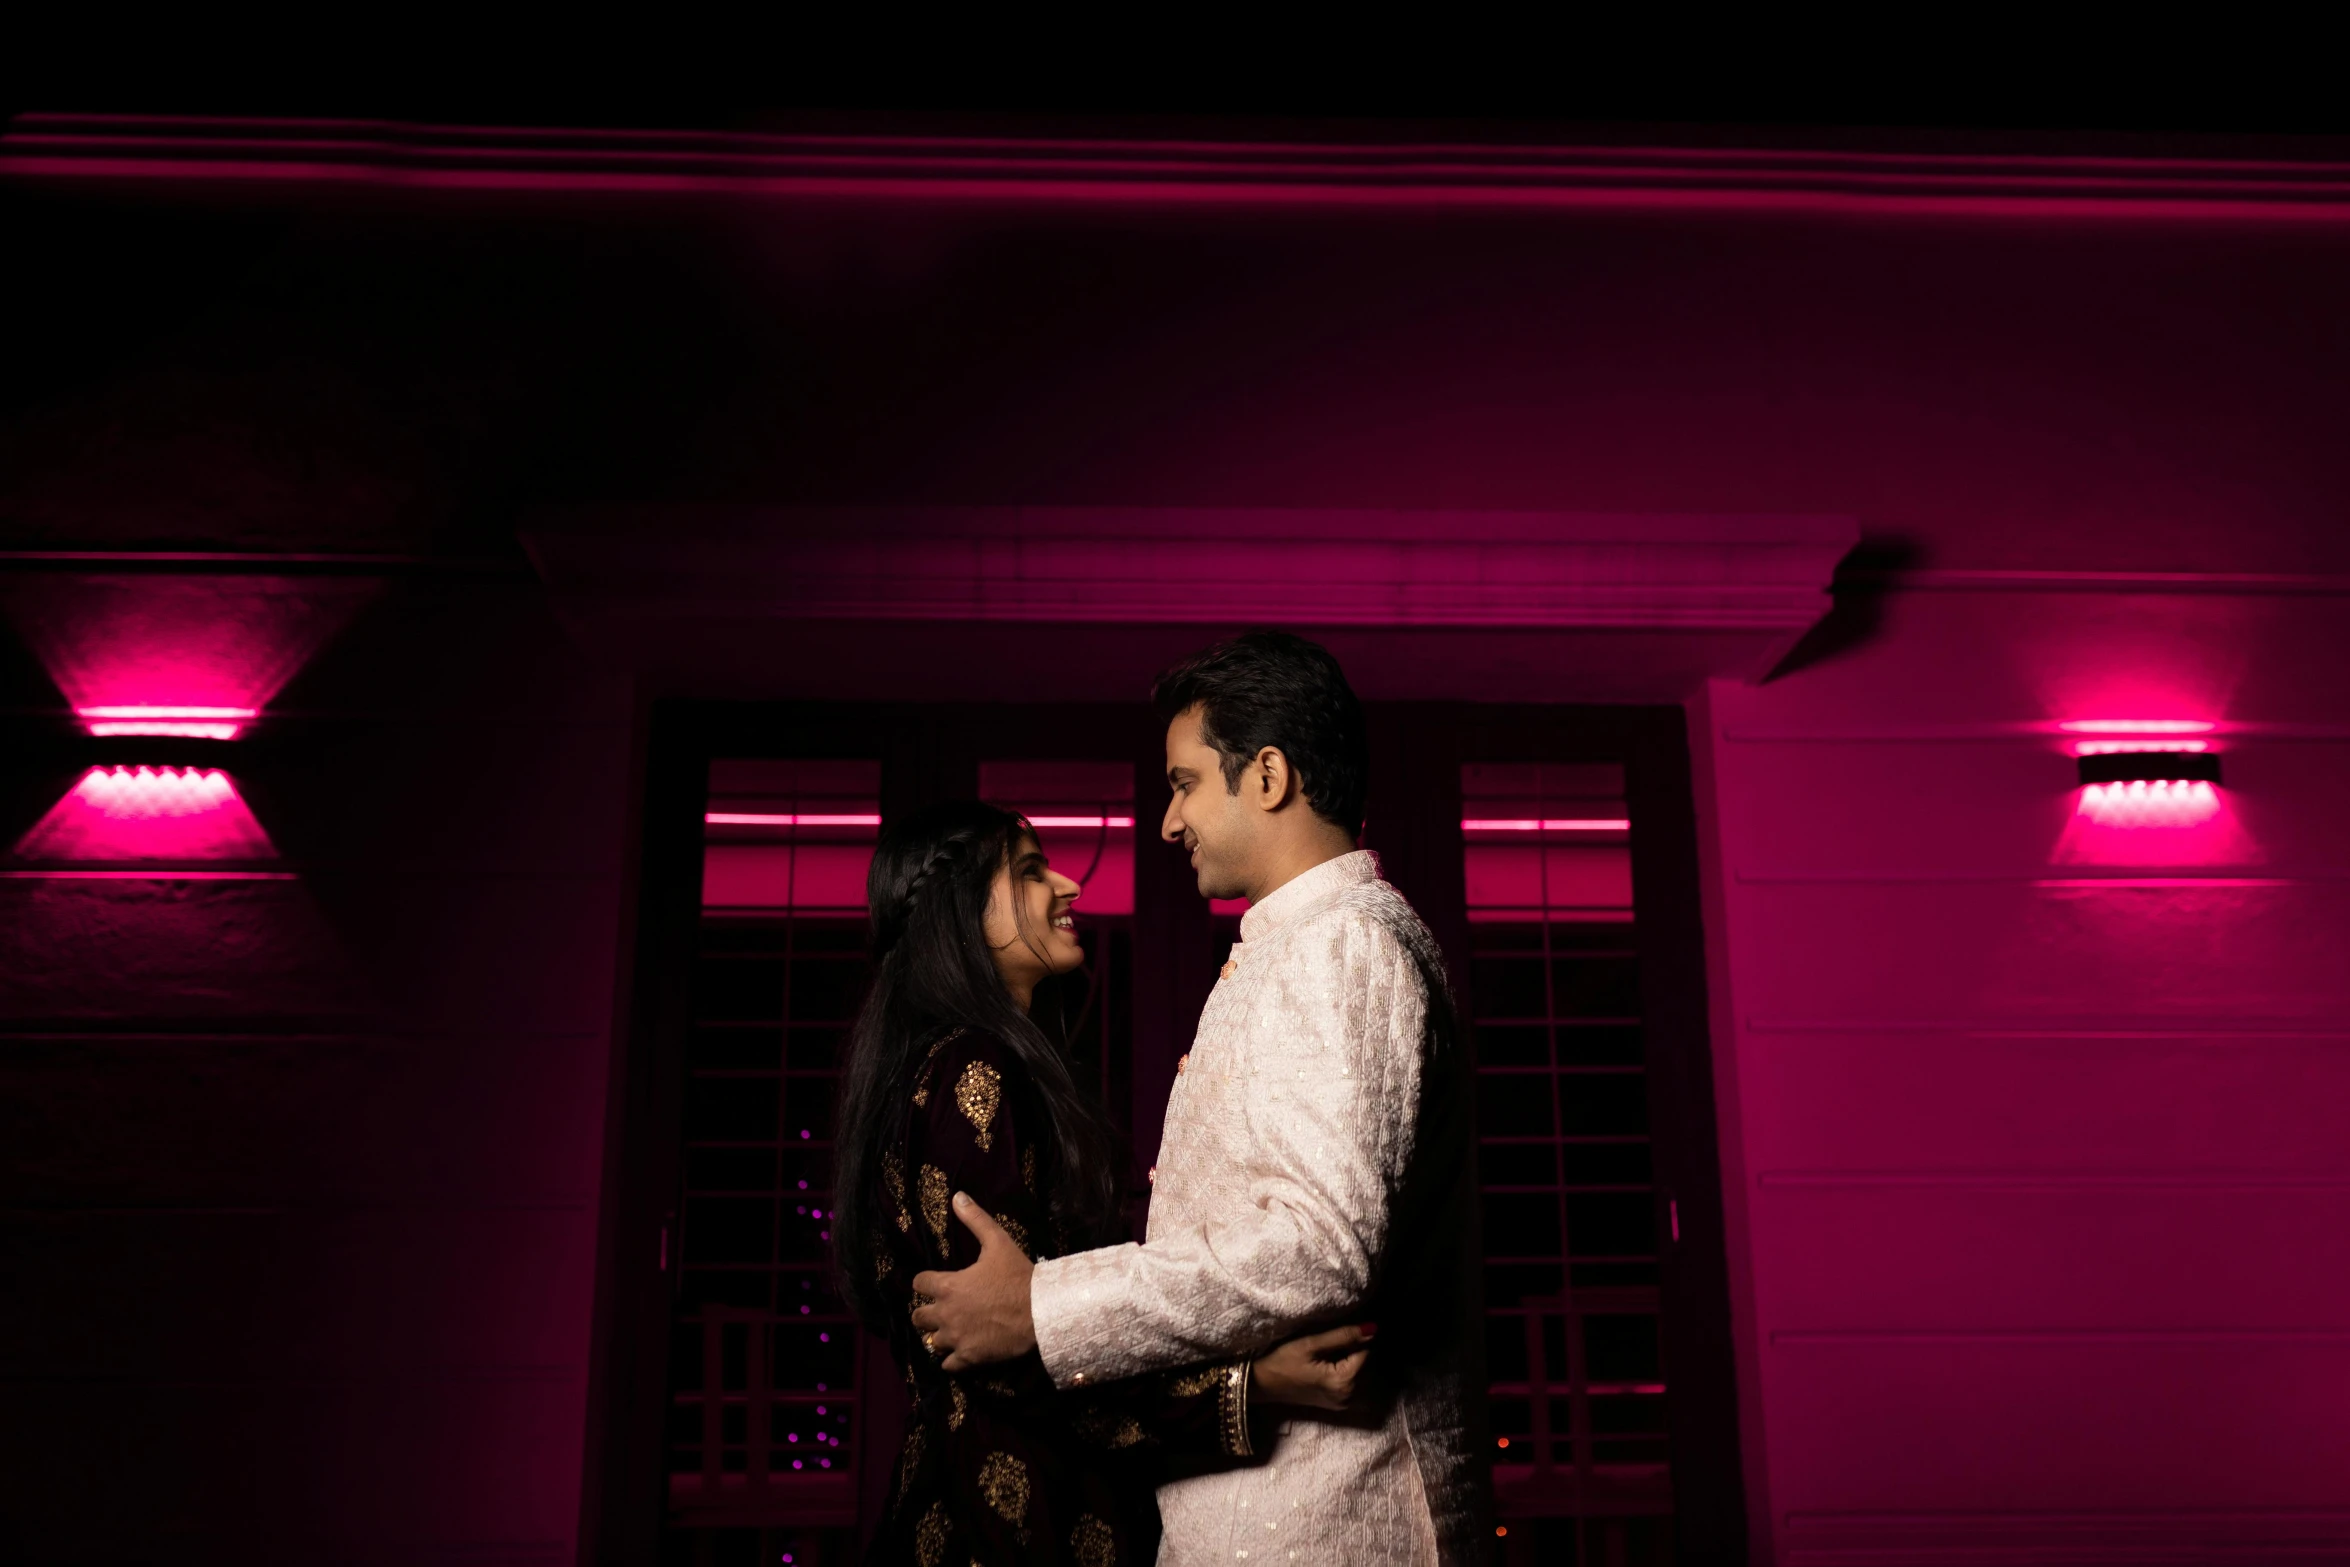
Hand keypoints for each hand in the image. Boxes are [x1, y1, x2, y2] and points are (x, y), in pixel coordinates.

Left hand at [908, 1194, 1036, 1371]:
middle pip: (918, 1317)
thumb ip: (975, 1219)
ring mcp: (956, 1338)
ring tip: (953, 1331)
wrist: (1041, 1311)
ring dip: (940, 1336)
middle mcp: (945, 1314)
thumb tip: (957, 1196)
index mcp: (947, 1286)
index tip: (934, 1282)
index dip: (925, 1282)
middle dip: (927, 1312)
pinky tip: (962, 1353)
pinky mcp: (968, 1358)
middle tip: (943, 1310)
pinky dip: (952, 1361)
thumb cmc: (1018, 1275)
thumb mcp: (998, 1242)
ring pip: (932, 1342)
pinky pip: (948, 1365)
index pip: (919, 1283)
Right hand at [1249, 1322, 1373, 1410]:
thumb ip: (1343, 1336)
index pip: (1364, 1352)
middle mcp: (1348, 1396)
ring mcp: (1342, 1402)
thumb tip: (1373, 1329)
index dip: (1353, 1339)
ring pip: (1357, 1372)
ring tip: (1325, 1354)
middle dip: (1352, 1350)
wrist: (1262, 1384)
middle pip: (1363, 1364)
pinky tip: (1326, 1364)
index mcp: (1343, 1382)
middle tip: (1327, 1344)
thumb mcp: (1311, 1344)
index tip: (1336, 1334)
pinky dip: (1344, 1370)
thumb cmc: (1283, 1361)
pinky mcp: (1337, 1403)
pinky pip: (1350, 1381)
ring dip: (1348, 1359)